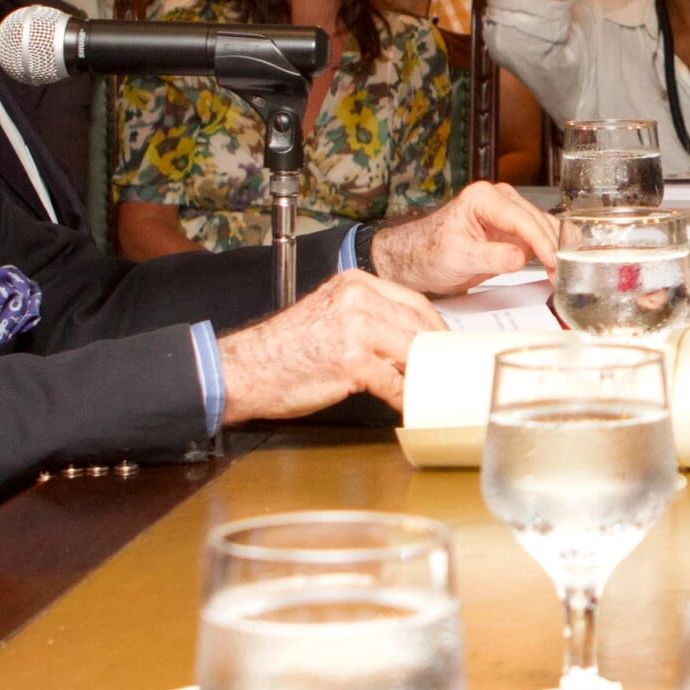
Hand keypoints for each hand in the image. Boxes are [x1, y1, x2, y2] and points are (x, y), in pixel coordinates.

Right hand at [215, 270, 443, 420]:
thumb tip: (405, 335)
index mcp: (354, 283)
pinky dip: (403, 399)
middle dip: (436, 351)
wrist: (244, 369)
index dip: (434, 326)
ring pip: (411, 352)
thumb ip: (366, 315)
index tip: (444, 342)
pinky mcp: (352, 362)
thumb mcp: (328, 313)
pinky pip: (394, 384)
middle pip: (418, 325)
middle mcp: (358, 300)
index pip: (413, 302)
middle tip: (445, 369)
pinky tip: (406, 406)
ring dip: (423, 375)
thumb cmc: (283, 348)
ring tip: (430, 388)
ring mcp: (356, 329)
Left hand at [364, 181, 562, 295]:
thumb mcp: (457, 258)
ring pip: (545, 227)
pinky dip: (551, 251)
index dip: (541, 241)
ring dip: (556, 249)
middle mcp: (499, 199)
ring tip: (560, 275)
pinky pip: (540, 236)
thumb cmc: (428, 252)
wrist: (416, 259)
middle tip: (561, 274)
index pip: (521, 218)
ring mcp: (509, 213)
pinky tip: (556, 267)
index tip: (553, 261)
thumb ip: (490, 256)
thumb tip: (519, 257)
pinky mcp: (514, 229)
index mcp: (483, 198)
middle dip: (553, 247)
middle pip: (539, 221)